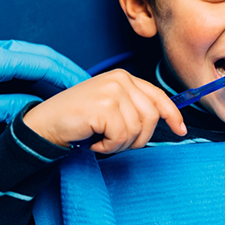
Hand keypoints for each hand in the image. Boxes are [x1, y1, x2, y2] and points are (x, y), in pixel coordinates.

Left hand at [0, 38, 88, 136]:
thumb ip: (8, 108)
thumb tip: (37, 110)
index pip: (40, 63)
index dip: (66, 75)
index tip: (86, 87)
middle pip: (40, 53)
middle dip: (65, 68)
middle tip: (87, 84)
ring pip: (30, 56)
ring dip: (52, 69)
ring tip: (72, 85)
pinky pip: (17, 62)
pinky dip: (36, 72)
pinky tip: (44, 86)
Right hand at [23, 69, 186, 153]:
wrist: (44, 124)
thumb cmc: (78, 119)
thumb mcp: (111, 107)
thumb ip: (133, 107)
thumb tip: (165, 120)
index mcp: (124, 77)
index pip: (158, 96)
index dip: (173, 114)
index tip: (180, 129)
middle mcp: (121, 79)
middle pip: (151, 117)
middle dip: (137, 138)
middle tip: (114, 142)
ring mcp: (113, 90)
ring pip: (137, 130)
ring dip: (119, 144)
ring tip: (101, 139)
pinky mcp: (104, 105)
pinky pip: (121, 137)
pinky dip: (108, 146)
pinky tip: (94, 140)